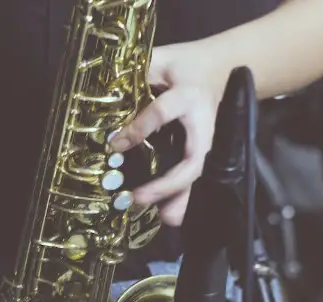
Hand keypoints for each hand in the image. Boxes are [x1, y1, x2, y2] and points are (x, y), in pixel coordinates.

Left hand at [109, 42, 227, 225]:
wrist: (219, 69)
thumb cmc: (184, 65)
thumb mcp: (162, 60)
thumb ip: (138, 75)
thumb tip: (103, 93)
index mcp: (187, 97)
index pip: (163, 114)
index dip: (139, 129)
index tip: (115, 144)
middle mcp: (202, 125)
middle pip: (192, 161)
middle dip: (168, 183)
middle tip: (140, 197)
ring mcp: (206, 143)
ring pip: (197, 176)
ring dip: (181, 199)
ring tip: (165, 219)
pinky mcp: (204, 152)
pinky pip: (195, 179)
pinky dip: (185, 199)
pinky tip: (171, 217)